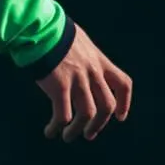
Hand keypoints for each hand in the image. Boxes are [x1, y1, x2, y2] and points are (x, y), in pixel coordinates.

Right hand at [36, 25, 131, 143]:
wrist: (40, 28)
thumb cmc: (53, 32)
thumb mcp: (78, 42)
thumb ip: (84, 56)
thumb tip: (77, 63)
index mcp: (99, 60)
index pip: (123, 83)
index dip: (125, 103)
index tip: (120, 117)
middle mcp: (92, 72)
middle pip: (107, 106)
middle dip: (99, 124)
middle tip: (88, 134)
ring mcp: (77, 80)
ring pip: (87, 115)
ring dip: (77, 130)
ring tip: (67, 136)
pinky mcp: (59, 86)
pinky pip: (63, 115)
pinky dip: (57, 127)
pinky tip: (50, 131)